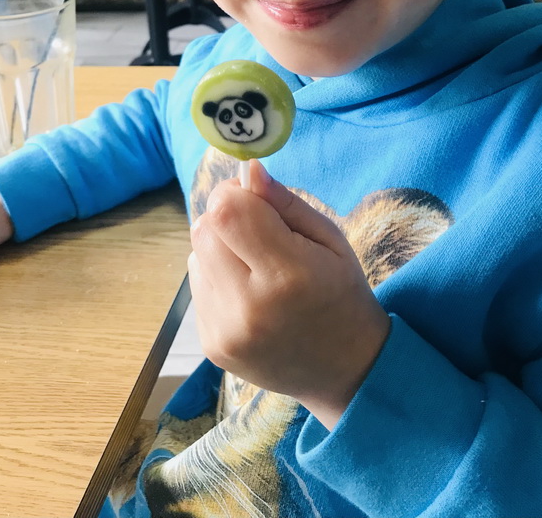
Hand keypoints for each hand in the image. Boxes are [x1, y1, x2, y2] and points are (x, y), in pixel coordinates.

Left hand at [188, 162, 390, 429]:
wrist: (346, 371)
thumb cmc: (343, 293)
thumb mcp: (330, 239)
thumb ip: (285, 203)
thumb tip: (247, 170)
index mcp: (288, 275)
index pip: (227, 212)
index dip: (234, 193)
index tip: (255, 198)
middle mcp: (249, 306)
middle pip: (204, 229)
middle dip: (226, 217)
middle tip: (258, 230)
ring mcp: (225, 331)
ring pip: (196, 255)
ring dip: (219, 248)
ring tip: (255, 266)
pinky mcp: (212, 346)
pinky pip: (198, 286)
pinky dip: (216, 277)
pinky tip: (248, 292)